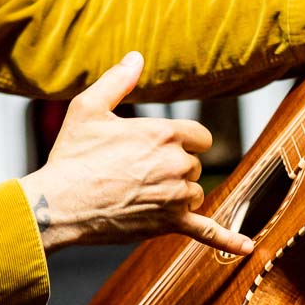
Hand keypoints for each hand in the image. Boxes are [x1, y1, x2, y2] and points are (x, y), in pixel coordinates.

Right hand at [19, 52, 251, 255]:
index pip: (199, 135)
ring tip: (141, 193)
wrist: (58, 203)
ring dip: (177, 194)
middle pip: (194, 165)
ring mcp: (175, 196)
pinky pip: (206, 232)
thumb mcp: (89, 108)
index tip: (160, 147)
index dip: (182, 141)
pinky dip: (228, 238)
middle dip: (173, 168)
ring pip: (194, 194)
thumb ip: (117, 80)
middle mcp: (177, 163)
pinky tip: (246, 247)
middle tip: (136, 172)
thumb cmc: (71, 155)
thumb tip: (136, 57)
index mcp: (163, 133)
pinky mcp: (169, 225)